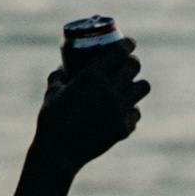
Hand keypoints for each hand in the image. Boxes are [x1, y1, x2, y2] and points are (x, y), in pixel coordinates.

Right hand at [31, 46, 147, 165]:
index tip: (129, 43)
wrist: (58, 153)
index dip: (127, 44)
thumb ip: (58, 77)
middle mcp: (110, 90)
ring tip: (130, 87)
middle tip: (128, 64)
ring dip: (136, 85)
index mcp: (92, 76)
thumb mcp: (52, 93)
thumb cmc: (51, 120)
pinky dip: (130, 111)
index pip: (119, 52)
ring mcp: (119, 109)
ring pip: (143, 87)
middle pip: (134, 66)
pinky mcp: (124, 127)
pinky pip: (136, 112)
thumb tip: (63, 68)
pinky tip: (122, 112)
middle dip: (132, 62)